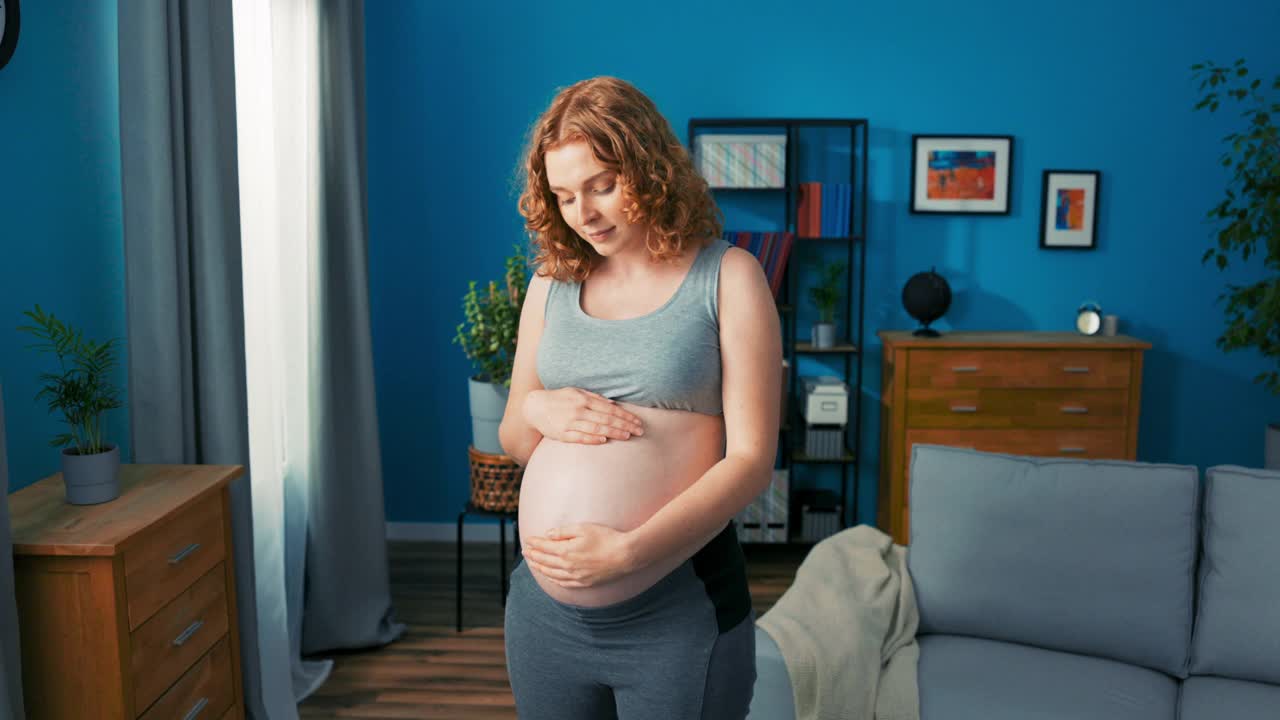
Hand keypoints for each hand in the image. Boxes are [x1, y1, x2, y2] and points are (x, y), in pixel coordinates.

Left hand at [521, 523, 635, 587]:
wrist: (625, 555)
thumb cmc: (606, 538)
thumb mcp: (584, 528)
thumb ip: (563, 532)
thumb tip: (548, 534)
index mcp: (566, 551)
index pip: (544, 547)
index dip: (534, 543)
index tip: (527, 540)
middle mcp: (568, 566)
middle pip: (545, 561)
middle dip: (533, 556)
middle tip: (525, 551)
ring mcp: (576, 576)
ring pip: (552, 574)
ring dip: (540, 568)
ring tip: (533, 563)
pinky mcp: (584, 582)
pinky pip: (563, 583)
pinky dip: (553, 579)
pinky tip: (550, 576)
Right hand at [522, 388, 643, 444]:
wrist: (534, 407)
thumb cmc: (559, 399)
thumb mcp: (576, 392)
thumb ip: (594, 397)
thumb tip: (613, 404)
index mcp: (583, 399)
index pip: (610, 409)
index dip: (625, 416)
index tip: (637, 422)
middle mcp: (579, 410)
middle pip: (606, 419)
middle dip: (625, 425)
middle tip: (639, 431)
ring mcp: (570, 423)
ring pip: (596, 428)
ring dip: (613, 432)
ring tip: (627, 436)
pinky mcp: (562, 434)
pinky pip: (580, 437)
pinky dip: (592, 438)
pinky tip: (604, 440)